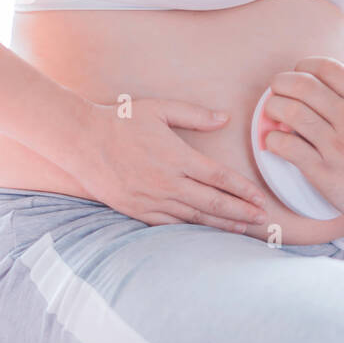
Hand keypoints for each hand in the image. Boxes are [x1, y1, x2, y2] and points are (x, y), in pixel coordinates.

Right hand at [66, 98, 268, 229]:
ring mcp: (151, 199)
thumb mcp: (159, 109)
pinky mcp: (137, 210)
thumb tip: (224, 118)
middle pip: (213, 202)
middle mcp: (167, 182)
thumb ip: (195, 115)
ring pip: (194, 218)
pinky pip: (170, 225)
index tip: (260, 198)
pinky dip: (191, 231)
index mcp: (177, 157)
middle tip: (263, 220)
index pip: (219, 177)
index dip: (243, 190)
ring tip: (243, 229)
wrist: (80, 140)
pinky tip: (206, 233)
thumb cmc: (121, 121)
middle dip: (241, 212)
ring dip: (221, 225)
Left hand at [262, 57, 343, 228]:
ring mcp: (337, 146)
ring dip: (272, 108)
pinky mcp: (324, 172)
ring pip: (291, 112)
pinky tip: (275, 142)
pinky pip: (287, 147)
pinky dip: (273, 140)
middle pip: (302, 85)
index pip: (326, 67)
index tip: (297, 75)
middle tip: (276, 91)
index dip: (304, 66)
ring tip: (271, 113)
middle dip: (281, 83)